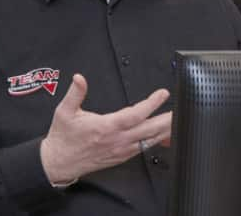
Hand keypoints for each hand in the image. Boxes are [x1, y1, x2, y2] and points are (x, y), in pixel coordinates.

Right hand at [39, 74, 172, 183]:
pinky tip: (163, 134)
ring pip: (150, 141)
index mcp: (106, 127)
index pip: (135, 114)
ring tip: (177, 121)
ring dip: (165, 131)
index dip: (151, 104)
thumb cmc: (63, 138)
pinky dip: (156, 141)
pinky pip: (144, 148)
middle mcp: (117, 140)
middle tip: (181, 110)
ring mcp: (121, 150)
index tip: (162, 94)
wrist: (59, 162)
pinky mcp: (122, 156)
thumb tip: (79, 78)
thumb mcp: (64, 112)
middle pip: (150, 130)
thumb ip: (75, 94)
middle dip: (167, 120)